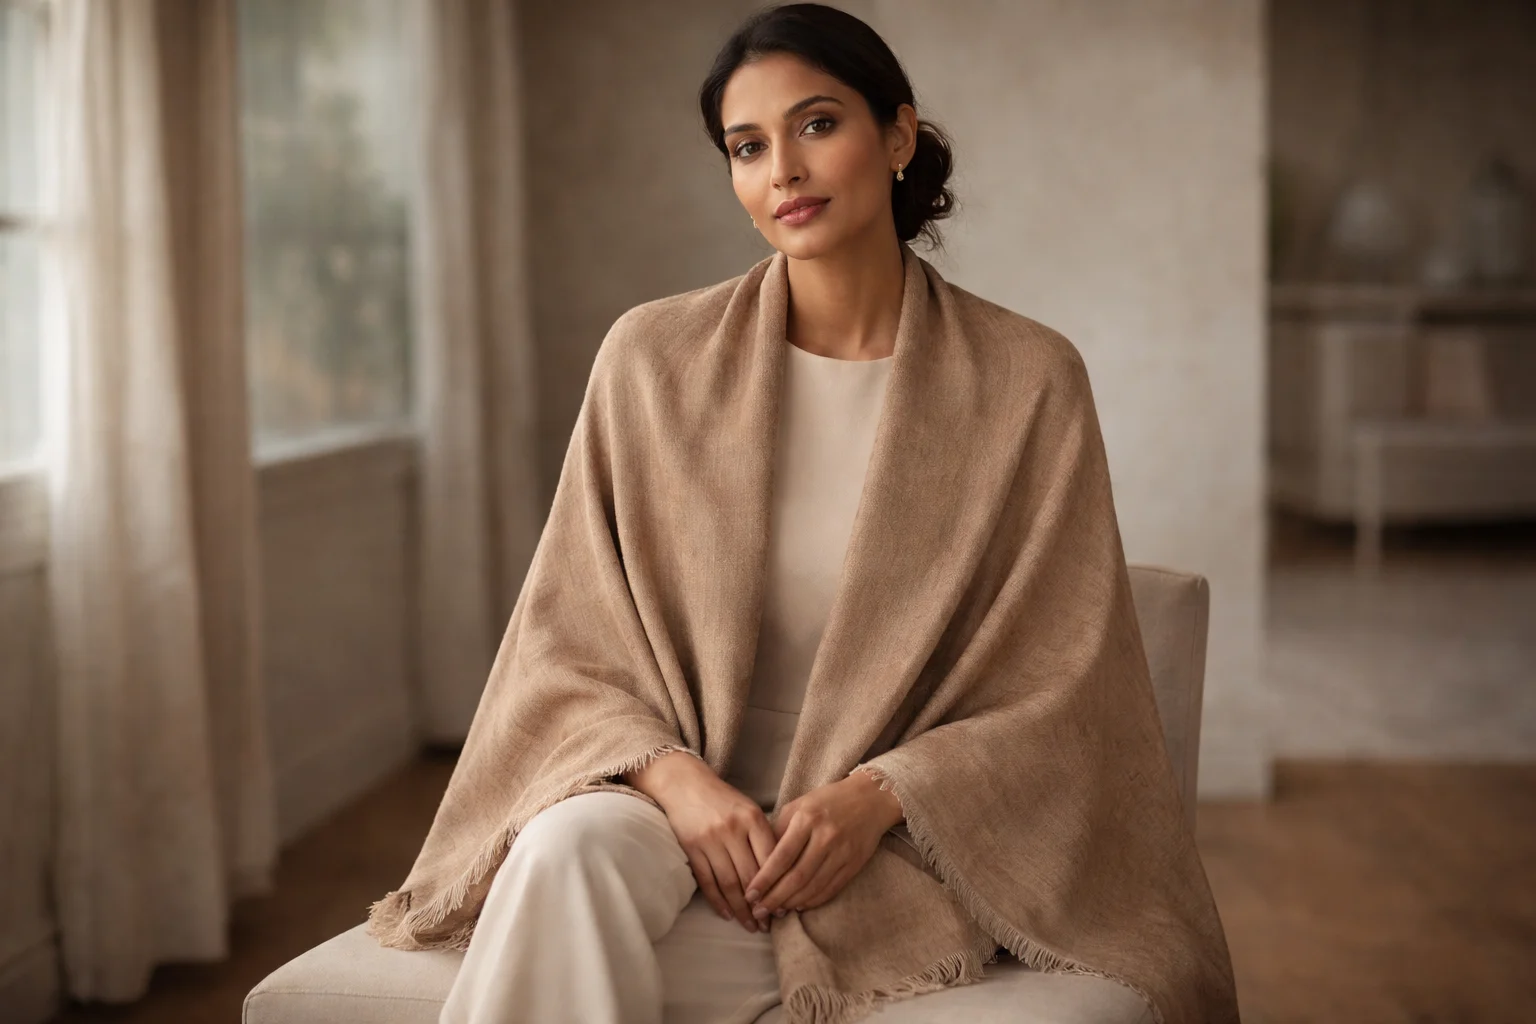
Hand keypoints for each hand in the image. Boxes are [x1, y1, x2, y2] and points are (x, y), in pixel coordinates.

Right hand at [624, 750, 778, 933]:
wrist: (685, 784)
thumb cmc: (723, 800)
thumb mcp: (749, 810)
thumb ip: (764, 837)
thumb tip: (782, 874)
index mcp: (752, 818)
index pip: (771, 859)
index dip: (779, 886)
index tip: (786, 906)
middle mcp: (732, 829)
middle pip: (751, 876)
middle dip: (762, 905)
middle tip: (770, 925)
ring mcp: (710, 840)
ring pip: (729, 883)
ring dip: (741, 910)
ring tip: (751, 926)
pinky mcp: (692, 848)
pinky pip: (707, 882)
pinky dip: (718, 902)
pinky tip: (727, 915)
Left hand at [743, 769, 903, 922]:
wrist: (870, 799)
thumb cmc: (827, 802)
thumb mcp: (798, 806)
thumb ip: (779, 831)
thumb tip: (759, 862)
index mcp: (807, 819)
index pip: (781, 856)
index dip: (764, 879)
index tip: (750, 895)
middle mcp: (826, 837)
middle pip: (797, 877)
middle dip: (775, 898)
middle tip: (759, 911)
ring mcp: (842, 852)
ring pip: (813, 887)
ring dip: (792, 903)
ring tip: (775, 911)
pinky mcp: (855, 864)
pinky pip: (831, 889)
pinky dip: (813, 901)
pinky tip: (799, 905)